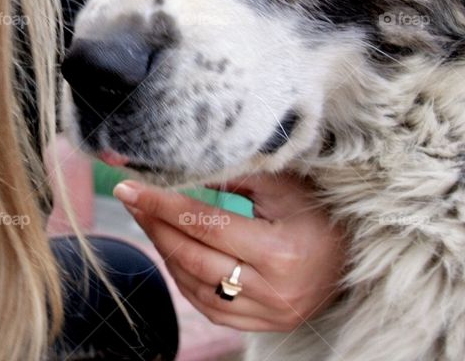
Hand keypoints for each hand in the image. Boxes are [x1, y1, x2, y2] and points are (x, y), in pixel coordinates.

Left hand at [113, 172, 346, 331]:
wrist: (359, 253)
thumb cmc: (319, 210)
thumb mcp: (284, 184)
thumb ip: (234, 174)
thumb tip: (178, 164)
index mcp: (280, 253)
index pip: (205, 225)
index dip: (162, 205)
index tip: (129, 187)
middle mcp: (273, 291)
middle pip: (194, 258)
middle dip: (155, 226)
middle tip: (131, 199)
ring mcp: (269, 314)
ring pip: (196, 287)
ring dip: (165, 252)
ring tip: (148, 220)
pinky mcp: (264, 324)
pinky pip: (210, 306)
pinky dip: (184, 278)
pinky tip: (172, 251)